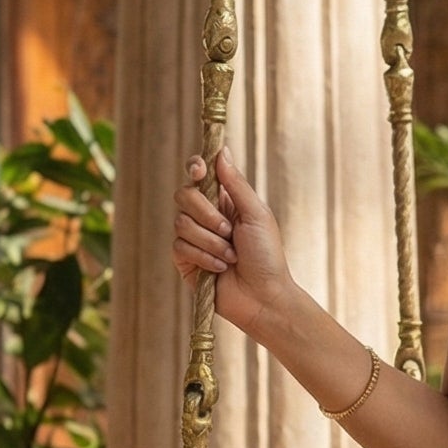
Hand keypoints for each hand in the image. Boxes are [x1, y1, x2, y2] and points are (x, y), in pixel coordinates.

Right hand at [172, 151, 293, 340]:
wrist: (264, 297)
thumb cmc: (267, 256)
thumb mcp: (257, 214)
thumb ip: (237, 184)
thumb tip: (222, 150)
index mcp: (225, 201)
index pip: (200, 174)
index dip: (195, 168)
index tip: (201, 171)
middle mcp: (206, 217)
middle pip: (183, 195)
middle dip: (206, 213)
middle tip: (229, 230)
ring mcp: (193, 238)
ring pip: (180, 222)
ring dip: (210, 241)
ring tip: (231, 255)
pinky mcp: (185, 260)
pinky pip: (180, 246)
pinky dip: (204, 256)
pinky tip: (221, 268)